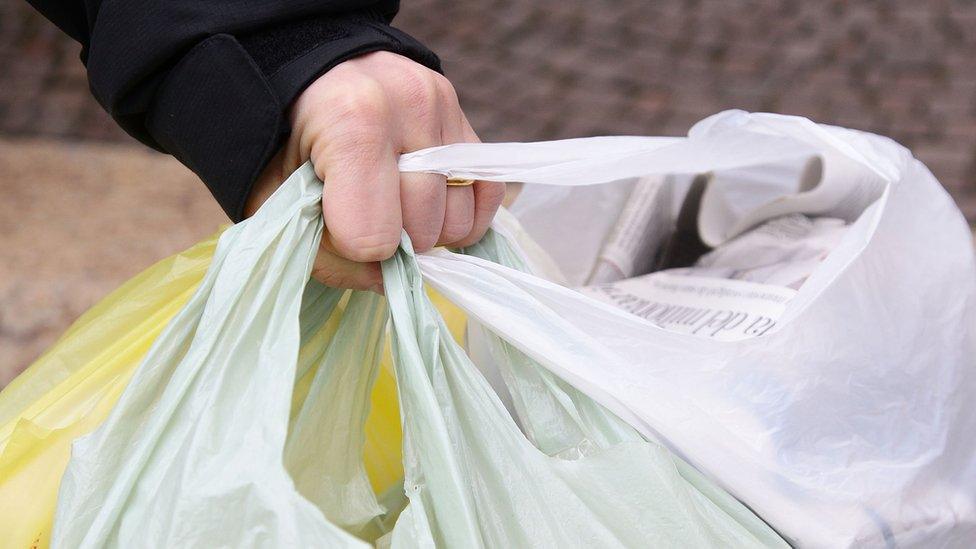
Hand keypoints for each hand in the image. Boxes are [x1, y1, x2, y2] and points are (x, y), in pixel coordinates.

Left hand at [245, 51, 504, 291]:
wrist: (308, 73)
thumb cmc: (282, 141)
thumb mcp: (275, 198)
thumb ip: (325, 253)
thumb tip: (390, 280)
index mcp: (352, 121)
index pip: (375, 237)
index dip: (350, 247)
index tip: (331, 224)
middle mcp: (410, 108)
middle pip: (422, 231)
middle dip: (391, 243)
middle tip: (361, 217)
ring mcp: (445, 110)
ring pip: (458, 220)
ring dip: (428, 233)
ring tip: (392, 208)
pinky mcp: (465, 118)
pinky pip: (486, 193)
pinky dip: (463, 216)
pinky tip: (431, 212)